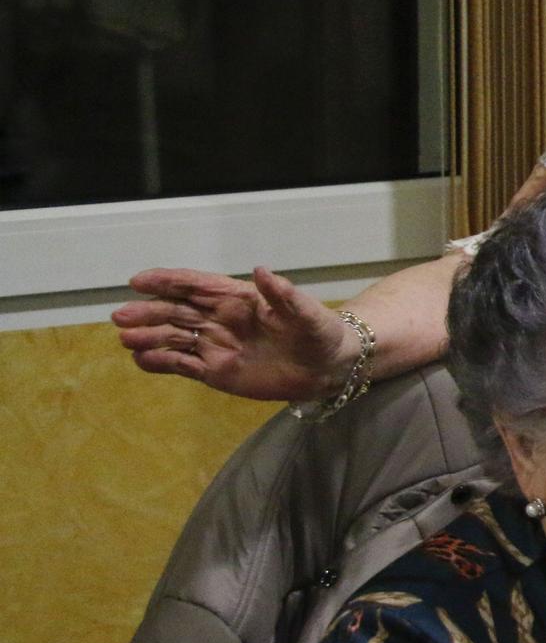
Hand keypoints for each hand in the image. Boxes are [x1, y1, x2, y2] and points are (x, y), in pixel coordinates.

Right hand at [112, 266, 354, 399]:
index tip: (139, 281)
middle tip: (120, 316)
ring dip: (149, 337)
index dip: (167, 281)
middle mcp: (220, 319)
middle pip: (175, 311)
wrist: (328, 368)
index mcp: (237, 298)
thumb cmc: (320, 332)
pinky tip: (143, 360)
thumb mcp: (308, 313)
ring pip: (173, 338)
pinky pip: (182, 365)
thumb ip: (284, 295)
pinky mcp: (215, 371)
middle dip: (148, 312)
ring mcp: (215, 345)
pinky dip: (161, 362)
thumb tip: (262, 271)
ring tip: (127, 339)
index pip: (195, 285)